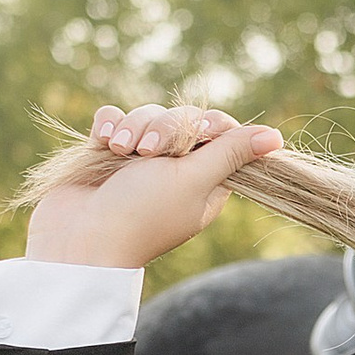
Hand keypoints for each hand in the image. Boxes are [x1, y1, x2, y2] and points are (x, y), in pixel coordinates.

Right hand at [25, 105, 285, 267]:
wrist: (79, 240)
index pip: (219, 130)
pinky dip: (109, 124)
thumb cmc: (141, 213)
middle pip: (181, 118)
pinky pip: (114, 119)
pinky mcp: (106, 154)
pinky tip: (104, 139)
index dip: (205, 126)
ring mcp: (138, 162)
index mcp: (206, 181)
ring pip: (146, 115)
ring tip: (119, 149)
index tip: (191, 140)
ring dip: (132, 126)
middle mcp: (174, 170)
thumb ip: (231, 153)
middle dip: (163, 127)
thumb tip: (275, 137)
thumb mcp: (194, 180)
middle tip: (147, 152)